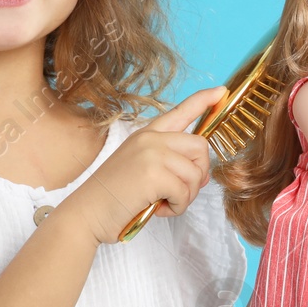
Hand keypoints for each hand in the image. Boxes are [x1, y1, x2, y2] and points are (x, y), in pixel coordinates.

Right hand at [62, 86, 225, 244]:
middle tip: (181, 191)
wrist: (86, 213)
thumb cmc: (114, 196)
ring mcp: (151, 153)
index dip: (203, 100)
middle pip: (201, 146)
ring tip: (164, 202)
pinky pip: (185, 192)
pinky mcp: (153, 173)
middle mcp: (150, 138)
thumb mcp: (142, 170)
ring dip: (186, 196)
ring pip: (196, 173)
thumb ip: (171, 165)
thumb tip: (203, 175)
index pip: (181, 111)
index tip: (221, 92)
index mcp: (147, 134)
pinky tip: (158, 209)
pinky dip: (177, 207)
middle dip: (199, 174)